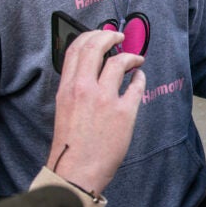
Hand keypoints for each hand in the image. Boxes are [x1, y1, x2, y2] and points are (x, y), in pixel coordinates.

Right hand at [47, 30, 145, 195]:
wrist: (77, 171)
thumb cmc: (71, 143)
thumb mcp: (65, 109)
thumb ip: (76, 88)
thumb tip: (92, 70)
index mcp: (66, 89)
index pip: (75, 49)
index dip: (91, 36)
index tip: (103, 34)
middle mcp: (84, 89)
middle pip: (96, 47)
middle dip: (110, 37)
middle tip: (121, 37)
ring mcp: (105, 99)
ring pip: (119, 62)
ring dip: (131, 56)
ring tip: (137, 60)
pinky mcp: (124, 112)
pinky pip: (137, 85)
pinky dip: (140, 78)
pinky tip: (140, 78)